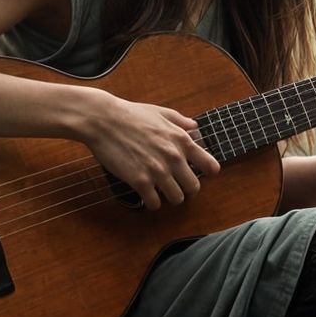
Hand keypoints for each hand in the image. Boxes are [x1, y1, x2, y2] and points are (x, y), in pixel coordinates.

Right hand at [81, 92, 221, 209]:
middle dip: (186, 189)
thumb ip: (180, 121)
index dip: (208, 172)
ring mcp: (157, 171)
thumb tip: (194, 126)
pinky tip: (147, 196)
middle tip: (177, 186)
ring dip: (170, 197)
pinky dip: (152, 203)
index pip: (211, 166)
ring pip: (176, 199)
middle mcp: (174, 158)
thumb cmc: (131, 114)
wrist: (104, 120)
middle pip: (194, 188)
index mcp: (182, 140)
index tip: (200, 174)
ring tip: (161, 191)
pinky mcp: (140, 181)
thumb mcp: (161, 112)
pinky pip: (154, 204)